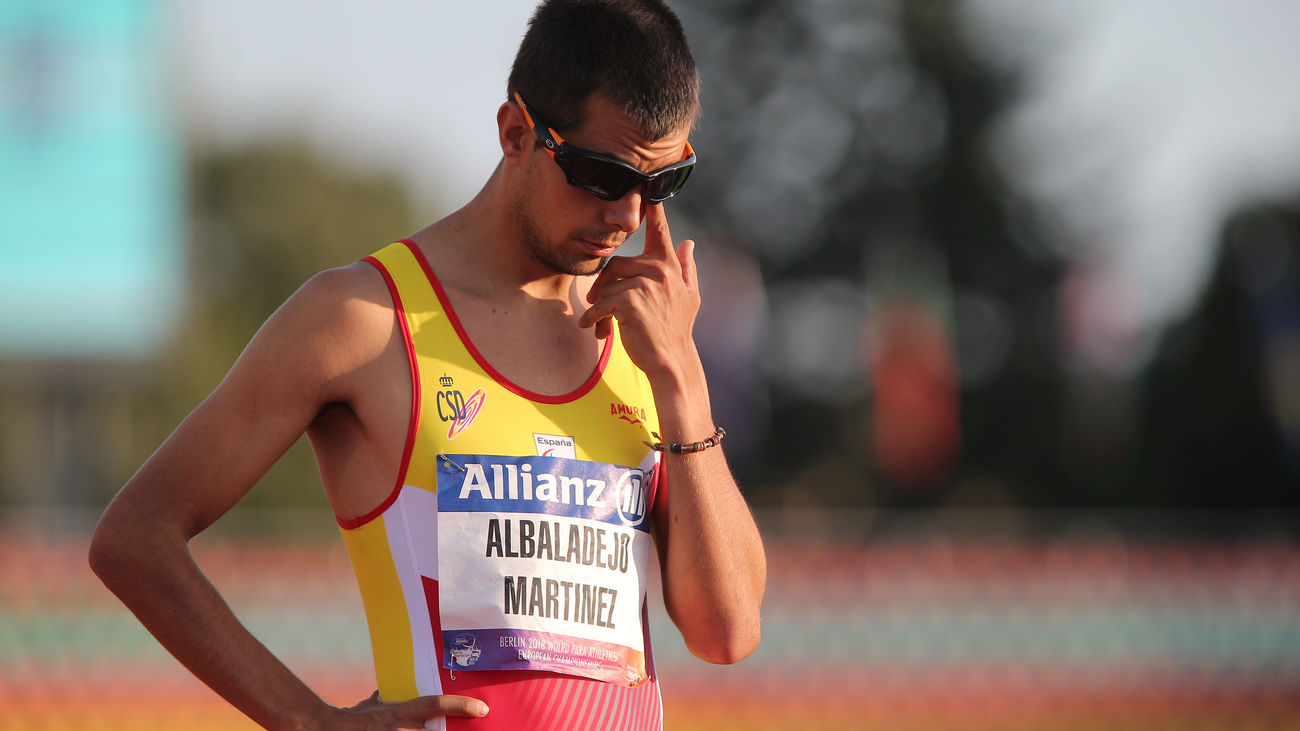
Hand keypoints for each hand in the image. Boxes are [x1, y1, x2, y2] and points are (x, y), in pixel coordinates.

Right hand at [340, 690, 488, 728]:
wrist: (326, 728)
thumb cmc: (349, 719)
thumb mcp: (369, 706)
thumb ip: (382, 700)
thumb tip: (382, 694)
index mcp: (401, 713)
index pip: (435, 704)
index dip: (461, 706)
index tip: (483, 710)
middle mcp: (402, 729)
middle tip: (477, 729)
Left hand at [580, 203, 699, 378]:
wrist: (672, 361)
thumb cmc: (676, 329)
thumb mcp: (689, 296)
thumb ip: (686, 267)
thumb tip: (689, 243)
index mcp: (670, 266)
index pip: (659, 231)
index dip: (652, 209)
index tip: (644, 185)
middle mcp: (659, 270)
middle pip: (616, 263)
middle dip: (603, 284)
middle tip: (597, 304)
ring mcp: (646, 285)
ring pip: (607, 284)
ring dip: (597, 305)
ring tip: (598, 321)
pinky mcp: (630, 302)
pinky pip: (601, 302)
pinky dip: (593, 317)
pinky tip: (593, 329)